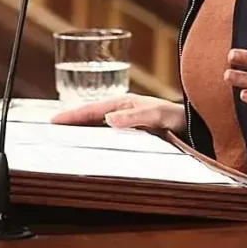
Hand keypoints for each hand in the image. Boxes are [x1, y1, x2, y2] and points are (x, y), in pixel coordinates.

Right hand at [50, 93, 185, 132]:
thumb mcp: (158, 115)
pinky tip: (90, 144)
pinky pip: (107, 133)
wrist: (195, 126)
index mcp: (124, 103)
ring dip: (82, 129)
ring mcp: (126, 120)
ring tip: (64, 137)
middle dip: (72, 120)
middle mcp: (123, 110)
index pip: (92, 110)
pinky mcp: (132, 131)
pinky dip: (94, 136)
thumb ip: (135, 117)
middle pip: (91, 116)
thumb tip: (108, 119)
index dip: (72, 115)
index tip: (54, 121)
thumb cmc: (178, 118)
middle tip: (51, 129)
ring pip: (97, 124)